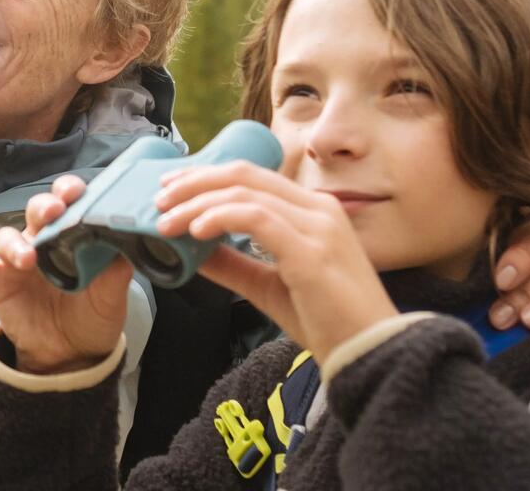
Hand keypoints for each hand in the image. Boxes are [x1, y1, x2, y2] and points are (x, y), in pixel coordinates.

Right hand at [0, 175, 133, 373]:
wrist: (71, 357)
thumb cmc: (92, 319)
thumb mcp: (112, 298)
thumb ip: (116, 271)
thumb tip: (125, 240)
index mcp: (73, 237)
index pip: (69, 204)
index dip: (70, 192)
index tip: (77, 192)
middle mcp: (43, 242)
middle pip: (37, 213)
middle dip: (44, 207)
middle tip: (55, 212)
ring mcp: (17, 262)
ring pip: (8, 237)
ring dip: (16, 243)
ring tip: (28, 259)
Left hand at [152, 161, 400, 366]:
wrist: (371, 354)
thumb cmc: (327, 322)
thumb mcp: (268, 286)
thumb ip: (233, 263)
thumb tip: (190, 249)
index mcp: (313, 211)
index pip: (252, 177)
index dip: (206, 177)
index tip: (170, 187)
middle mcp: (319, 208)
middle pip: (244, 175)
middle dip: (194, 182)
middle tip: (158, 199)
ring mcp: (319, 226)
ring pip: (245, 193)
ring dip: (198, 203)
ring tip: (166, 221)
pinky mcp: (312, 250)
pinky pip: (258, 218)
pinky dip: (221, 218)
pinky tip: (196, 231)